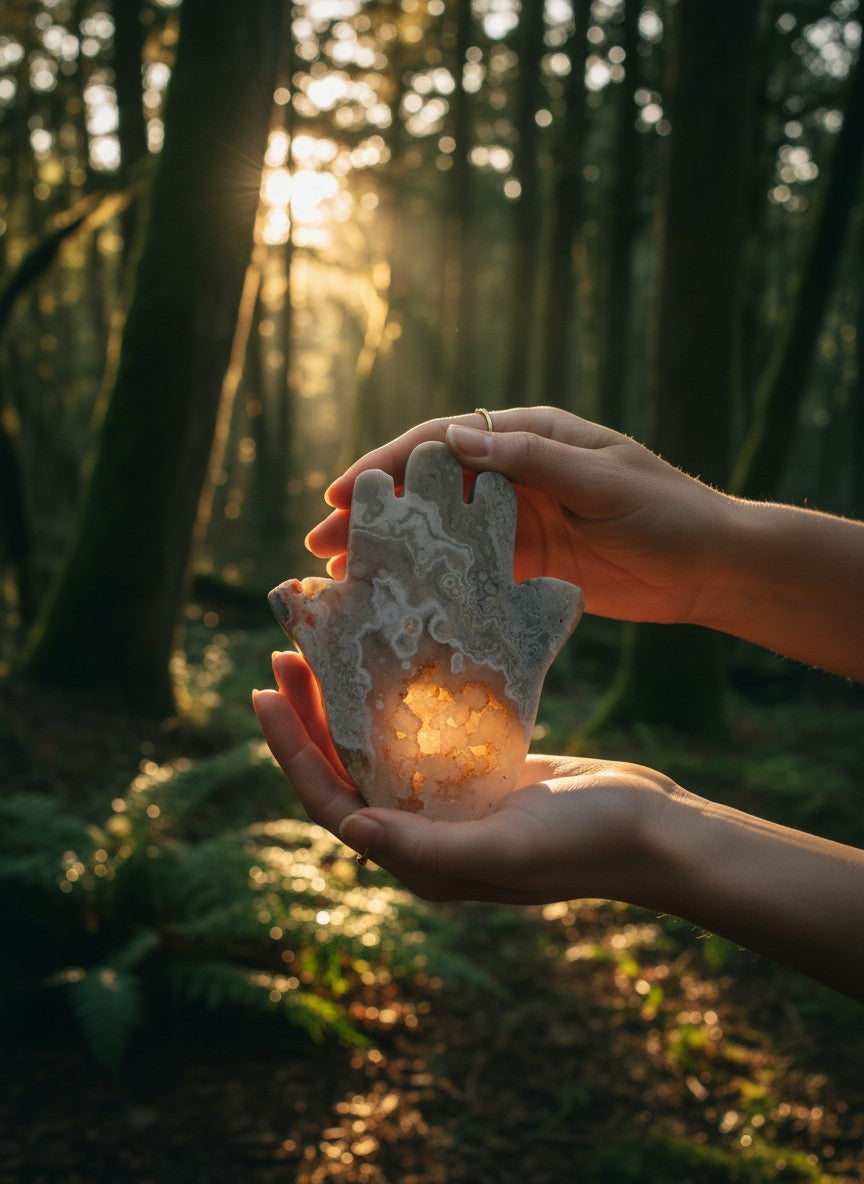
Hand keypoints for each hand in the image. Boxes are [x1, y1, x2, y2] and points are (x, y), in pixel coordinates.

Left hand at [255, 653, 863, 999]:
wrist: (652, 829)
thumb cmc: (585, 844)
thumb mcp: (507, 847)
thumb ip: (430, 845)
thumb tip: (353, 828)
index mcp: (419, 860)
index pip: (333, 804)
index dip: (292, 754)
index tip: (265, 697)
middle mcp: (424, 834)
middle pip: (344, 773)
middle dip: (307, 721)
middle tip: (283, 660)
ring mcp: (450, 804)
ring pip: (376, 751)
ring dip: (345, 707)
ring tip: (321, 655)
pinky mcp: (478, 775)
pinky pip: (419, 737)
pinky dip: (394, 703)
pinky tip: (386, 666)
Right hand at [307, 406, 730, 626]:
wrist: (710, 566)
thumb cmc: (666, 511)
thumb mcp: (604, 479)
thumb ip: (533, 460)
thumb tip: (457, 436)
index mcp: (532, 439)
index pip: (446, 443)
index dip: (390, 464)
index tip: (344, 491)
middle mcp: (516, 475)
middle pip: (430, 488)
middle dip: (375, 511)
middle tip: (321, 541)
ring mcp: (517, 521)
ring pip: (439, 531)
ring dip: (392, 549)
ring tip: (340, 574)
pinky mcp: (526, 562)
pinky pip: (466, 568)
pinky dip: (429, 579)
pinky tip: (394, 597)